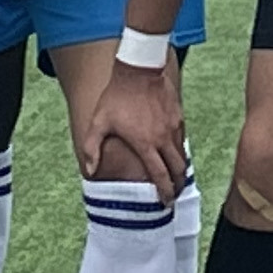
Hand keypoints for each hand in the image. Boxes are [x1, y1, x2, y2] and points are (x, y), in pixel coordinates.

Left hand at [81, 53, 190, 198]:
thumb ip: (92, 148)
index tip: (166, 202)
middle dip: (178, 185)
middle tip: (175, 194)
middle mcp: (163, 139)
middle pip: (178, 169)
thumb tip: (89, 170)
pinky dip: (180, 150)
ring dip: (181, 169)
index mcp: (145, 144)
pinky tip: (175, 153)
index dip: (165, 191)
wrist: (138, 70)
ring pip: (183, 155)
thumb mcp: (99, 122)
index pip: (160, 175)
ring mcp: (173, 127)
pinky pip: (182, 139)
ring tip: (177, 178)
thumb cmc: (116, 97)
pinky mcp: (178, 116)